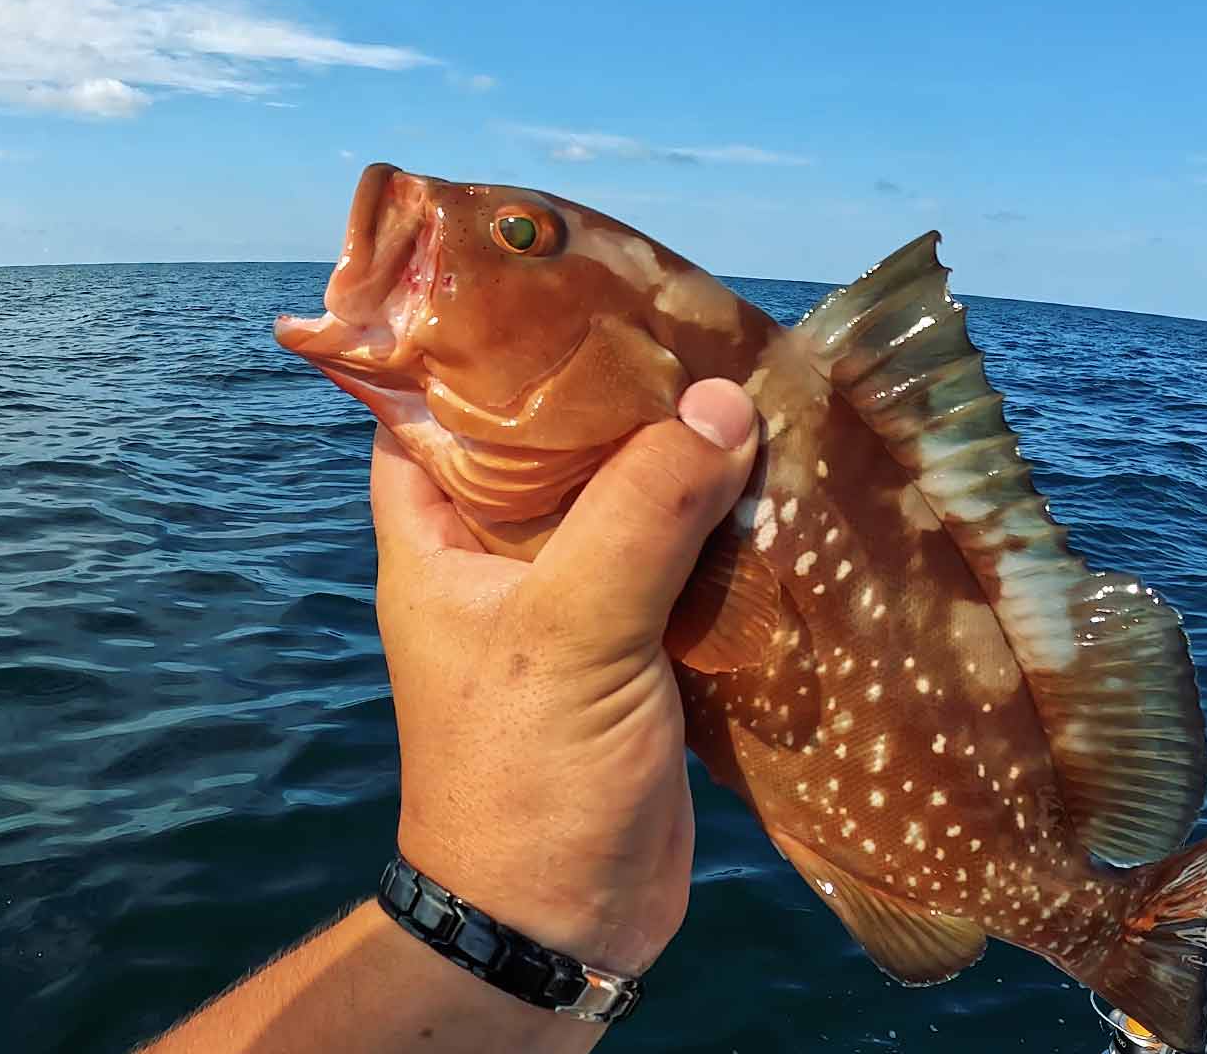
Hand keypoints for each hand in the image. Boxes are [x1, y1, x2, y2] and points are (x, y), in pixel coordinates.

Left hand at [371, 378, 758, 977]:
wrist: (556, 923)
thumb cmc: (524, 776)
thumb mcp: (572, 629)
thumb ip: (641, 512)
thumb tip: (722, 404)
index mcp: (435, 539)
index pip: (429, 410)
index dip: (475, 345)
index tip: (552, 284)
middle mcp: (494, 561)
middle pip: (546, 447)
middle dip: (612, 393)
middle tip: (687, 321)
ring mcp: (565, 605)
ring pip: (621, 503)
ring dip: (679, 460)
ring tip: (749, 381)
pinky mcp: (632, 650)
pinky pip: (674, 565)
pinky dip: (719, 531)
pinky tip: (777, 483)